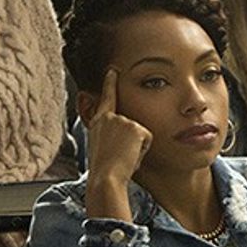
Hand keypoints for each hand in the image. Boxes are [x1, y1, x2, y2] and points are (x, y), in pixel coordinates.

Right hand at [86, 69, 152, 184]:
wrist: (106, 177)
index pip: (106, 98)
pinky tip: (131, 156)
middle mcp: (109, 118)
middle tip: (120, 156)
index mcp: (99, 122)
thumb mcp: (103, 148)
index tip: (113, 70)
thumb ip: (111, 135)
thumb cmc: (104, 169)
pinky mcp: (136, 128)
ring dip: (136, 148)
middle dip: (132, 142)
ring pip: (141, 134)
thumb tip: (122, 138)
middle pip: (132, 126)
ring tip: (124, 157)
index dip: (109, 83)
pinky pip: (147, 140)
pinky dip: (142, 151)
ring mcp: (123, 121)